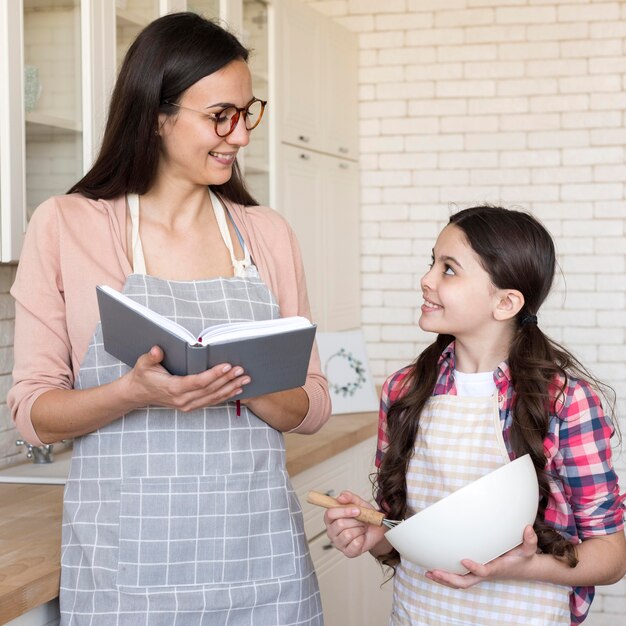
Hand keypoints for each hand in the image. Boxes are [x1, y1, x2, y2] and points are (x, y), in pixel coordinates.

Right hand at [124, 345, 249, 411]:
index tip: (228, 366)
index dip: (214, 374)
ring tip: (245, 379)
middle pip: (210, 390)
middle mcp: (182, 399)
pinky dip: (225, 396)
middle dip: (228, 380)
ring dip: (230, 388)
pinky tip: (236, 389)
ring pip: (213, 398)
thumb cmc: (142, 376)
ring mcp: (187, 405)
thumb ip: (151, 357)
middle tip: (242, 370)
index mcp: (173, 388)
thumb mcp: (143, 364)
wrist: (137, 394)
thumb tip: (157, 349)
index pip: (198, 382)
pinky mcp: (190, 406)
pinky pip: (211, 402)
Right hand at [324, 490, 388, 557]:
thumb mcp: (359, 503)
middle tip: (361, 520)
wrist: (376, 529)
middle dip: (355, 521)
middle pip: (339, 524)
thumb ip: (349, 497)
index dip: (344, 511)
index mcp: (331, 518)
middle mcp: (332, 531)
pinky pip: (354, 545)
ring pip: (347, 534)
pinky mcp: (347, 552)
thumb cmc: (365, 516)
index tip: (357, 510)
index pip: (330, 513)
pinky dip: (362, 539)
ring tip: (361, 528)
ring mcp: (338, 543)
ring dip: (359, 530)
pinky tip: (362, 537)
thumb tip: (341, 497)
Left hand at [425, 524, 537, 588]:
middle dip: (449, 578)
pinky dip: (446, 576)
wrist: (524, 568)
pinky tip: (434, 570)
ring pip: (459, 582)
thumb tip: (528, 528)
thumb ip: (529, 540)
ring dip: (444, 579)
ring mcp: (478, 574)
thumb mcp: (528, 549)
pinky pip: (459, 577)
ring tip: (428, 572)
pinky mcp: (475, 572)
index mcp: (496, 568)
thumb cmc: (522, 558)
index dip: (474, 567)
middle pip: (465, 582)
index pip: (484, 571)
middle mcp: (485, 574)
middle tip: (435, 571)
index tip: (463, 560)